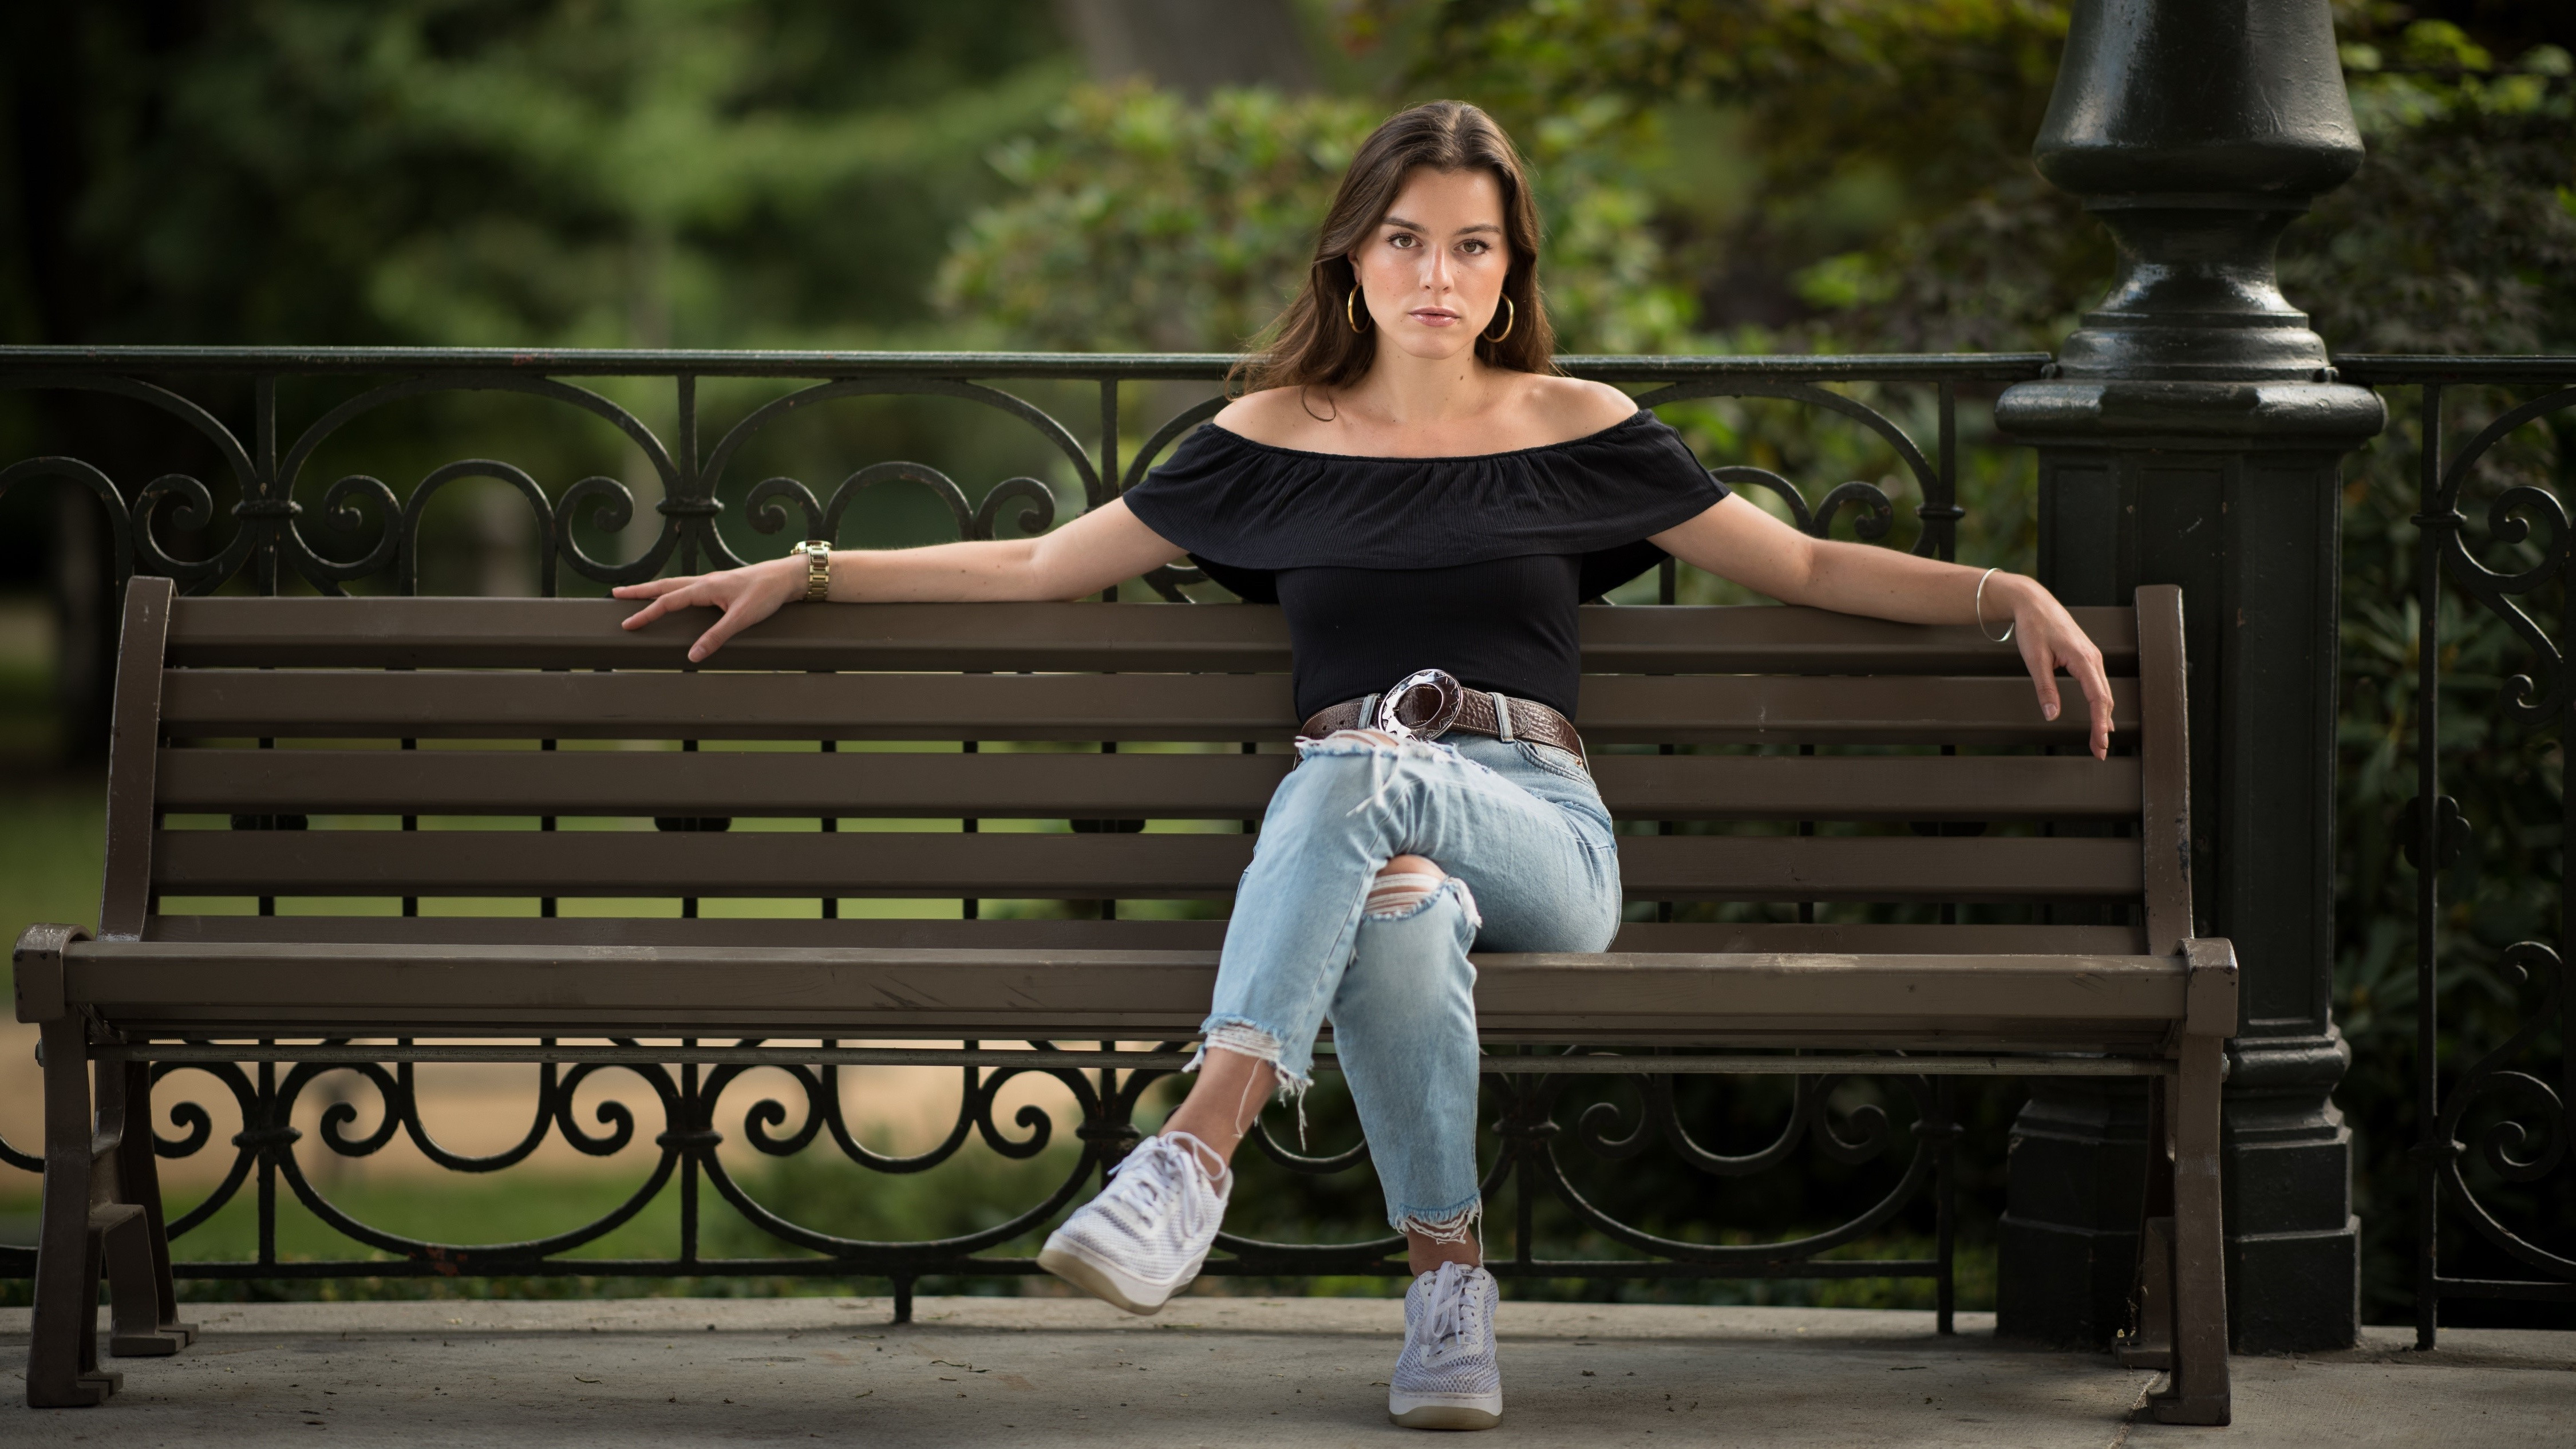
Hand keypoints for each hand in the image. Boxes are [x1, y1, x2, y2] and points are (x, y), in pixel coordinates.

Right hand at [612, 557, 802, 661]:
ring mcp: (712, 581)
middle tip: (616, 594)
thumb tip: (692, 656)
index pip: (667, 602)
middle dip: (639, 591)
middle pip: (664, 586)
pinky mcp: (720, 584)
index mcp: (705, 588)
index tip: (627, 625)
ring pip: (675, 584)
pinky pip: (689, 586)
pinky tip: (674, 594)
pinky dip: (673, 589)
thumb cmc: (767, 594)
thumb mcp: (741, 619)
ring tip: (637, 592)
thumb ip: (716, 637)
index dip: (646, 614)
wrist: (787, 577)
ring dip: (654, 588)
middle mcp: (704, 581)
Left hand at [1994, 575, 2114, 759]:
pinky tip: (2100, 719)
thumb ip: (2045, 688)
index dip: (2099, 724)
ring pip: (2104, 693)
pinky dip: (2100, 705)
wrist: (2034, 603)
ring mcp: (2092, 658)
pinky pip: (2098, 685)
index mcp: (2083, 659)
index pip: (2098, 699)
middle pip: (2105, 699)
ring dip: (2103, 718)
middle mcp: (2093, 659)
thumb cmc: (2033, 627)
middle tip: (2100, 753)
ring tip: (2099, 742)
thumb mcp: (2034, 659)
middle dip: (2103, 728)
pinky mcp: (2087, 658)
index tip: (2100, 744)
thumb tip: (2052, 716)